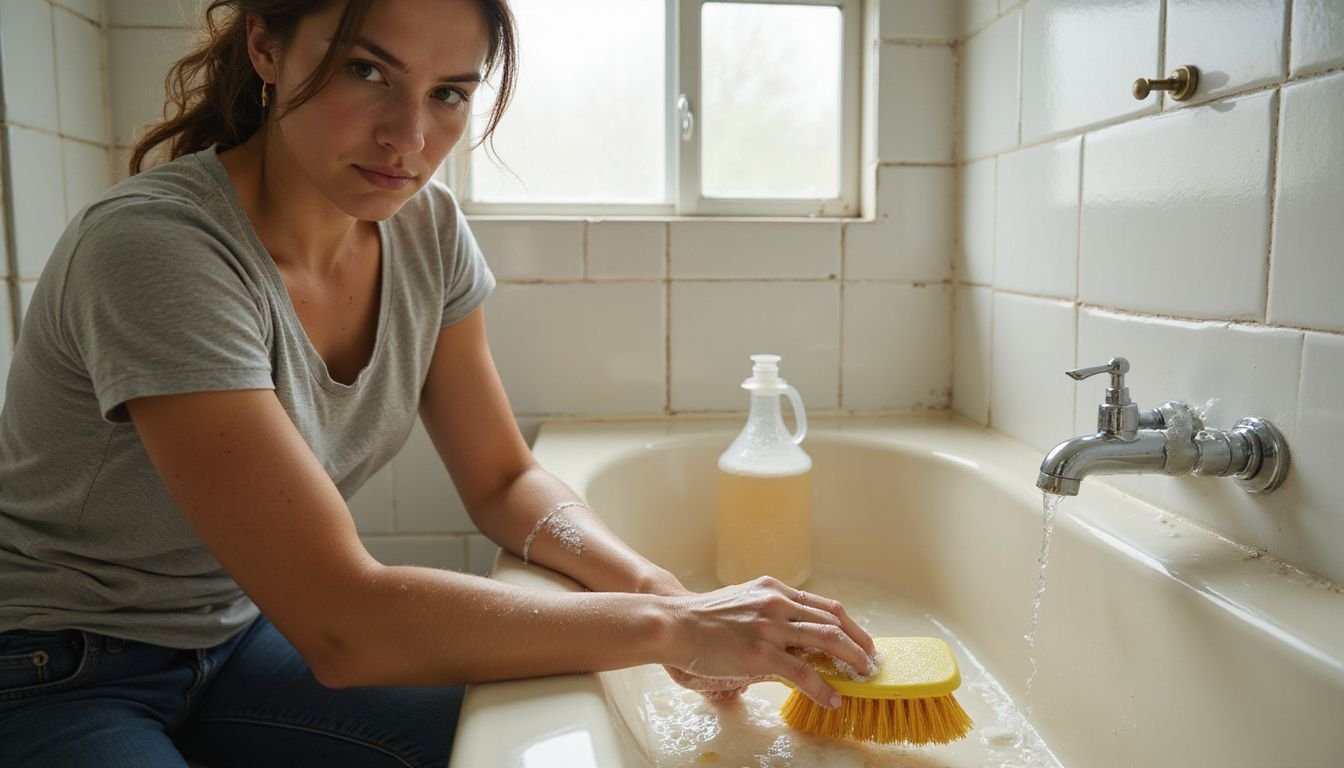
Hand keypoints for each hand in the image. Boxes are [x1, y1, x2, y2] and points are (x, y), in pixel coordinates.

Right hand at [661, 576, 875, 709]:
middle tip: (871, 662)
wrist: (674, 623)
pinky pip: (803, 672)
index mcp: (775, 589)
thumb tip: (797, 638)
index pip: (825, 606)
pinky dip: (824, 687)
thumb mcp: (745, 601)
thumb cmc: (705, 617)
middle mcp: (777, 602)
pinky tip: (833, 699)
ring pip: (827, 641)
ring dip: (852, 660)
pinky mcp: (760, 653)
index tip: (863, 642)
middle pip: (833, 621)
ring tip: (863, 676)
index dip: (850, 626)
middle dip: (859, 644)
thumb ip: (772, 613)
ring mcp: (770, 627)